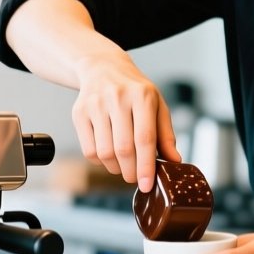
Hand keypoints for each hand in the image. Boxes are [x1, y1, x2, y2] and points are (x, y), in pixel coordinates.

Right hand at [70, 50, 178, 192]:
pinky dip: (100, 161)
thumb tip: (174, 161)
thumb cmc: (135, 92)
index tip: (147, 185)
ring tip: (123, 166)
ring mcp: (95, 105)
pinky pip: (89, 150)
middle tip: (135, 178)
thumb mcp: (157, 106)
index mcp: (143, 96)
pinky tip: (109, 156)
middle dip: (131, 171)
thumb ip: (166, 134)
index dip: (146, 166)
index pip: (144, 138)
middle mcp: (118, 98)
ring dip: (116, 168)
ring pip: (105, 152)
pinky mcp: (79, 113)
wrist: (103, 68)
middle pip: (123, 149)